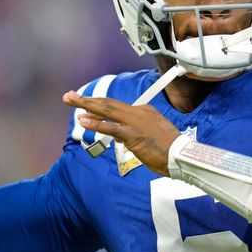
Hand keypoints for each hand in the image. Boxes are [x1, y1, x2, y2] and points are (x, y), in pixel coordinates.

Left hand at [62, 91, 179, 175]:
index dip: (98, 104)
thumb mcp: (154, 134)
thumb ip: (138, 131)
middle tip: (68, 95)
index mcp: (144, 110)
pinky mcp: (133, 135)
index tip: (85, 103)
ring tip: (70, 101)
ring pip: (106, 110)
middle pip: (108, 103)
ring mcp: (135, 122)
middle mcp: (138, 112)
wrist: (182, 156)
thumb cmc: (170, 149)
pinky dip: (96, 123)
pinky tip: (83, 120)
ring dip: (86, 105)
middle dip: (86, 99)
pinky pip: (111, 128)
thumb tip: (124, 137)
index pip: (116, 106)